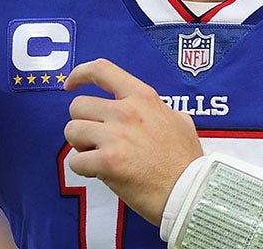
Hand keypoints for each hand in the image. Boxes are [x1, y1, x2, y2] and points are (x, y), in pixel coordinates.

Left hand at [63, 58, 202, 225]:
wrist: (192, 192)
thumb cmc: (186, 161)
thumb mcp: (179, 120)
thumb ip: (158, 110)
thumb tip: (150, 110)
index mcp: (142, 97)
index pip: (101, 70)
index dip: (79, 74)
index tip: (71, 85)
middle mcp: (126, 112)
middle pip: (78, 106)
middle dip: (82, 124)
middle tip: (96, 140)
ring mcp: (116, 136)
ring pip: (72, 131)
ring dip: (80, 146)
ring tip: (99, 156)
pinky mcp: (108, 162)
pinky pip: (75, 161)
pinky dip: (83, 169)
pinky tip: (100, 173)